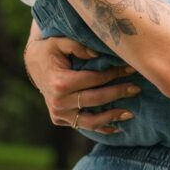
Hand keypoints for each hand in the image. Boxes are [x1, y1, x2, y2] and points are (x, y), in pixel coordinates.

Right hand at [25, 35, 140, 133]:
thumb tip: (98, 55)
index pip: (94, 79)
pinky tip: (117, 128)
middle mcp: (59, 102)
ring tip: (131, 113)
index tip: (131, 69)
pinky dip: (100, 128)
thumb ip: (79, 46)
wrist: (33, 63)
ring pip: (90, 121)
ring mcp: (58, 113)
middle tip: (137, 88)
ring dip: (112, 117)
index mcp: (60, 83)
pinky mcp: (59, 119)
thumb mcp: (60, 41)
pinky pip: (83, 126)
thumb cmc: (50, 49)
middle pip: (96, 99)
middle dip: (119, 93)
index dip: (114, 74)